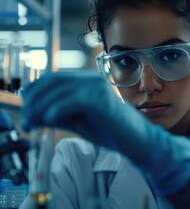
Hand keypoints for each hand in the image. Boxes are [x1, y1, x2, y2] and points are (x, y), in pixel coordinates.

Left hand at [22, 71, 189, 195]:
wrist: (135, 139)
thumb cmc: (109, 130)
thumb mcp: (77, 121)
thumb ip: (57, 115)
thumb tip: (32, 115)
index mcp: (87, 82)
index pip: (54, 78)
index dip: (35, 91)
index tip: (25, 108)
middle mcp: (91, 79)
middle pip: (53, 82)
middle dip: (33, 101)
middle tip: (25, 121)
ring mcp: (97, 87)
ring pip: (59, 91)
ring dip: (40, 108)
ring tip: (31, 124)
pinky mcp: (101, 99)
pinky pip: (72, 101)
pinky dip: (56, 110)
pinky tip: (47, 120)